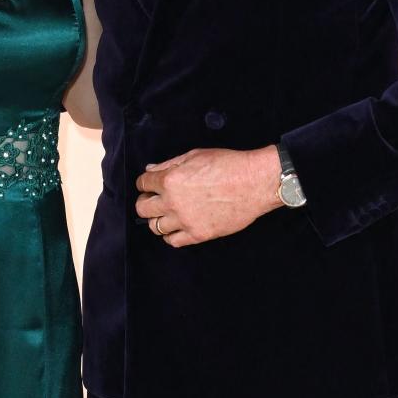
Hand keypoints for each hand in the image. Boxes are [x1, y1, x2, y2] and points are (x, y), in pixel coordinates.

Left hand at [135, 145, 281, 247]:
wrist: (255, 183)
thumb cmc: (229, 165)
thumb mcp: (195, 156)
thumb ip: (169, 164)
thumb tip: (151, 170)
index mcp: (170, 180)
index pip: (143, 183)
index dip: (145, 182)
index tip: (150, 184)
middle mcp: (173, 202)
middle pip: (142, 208)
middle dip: (145, 201)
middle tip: (153, 199)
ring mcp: (185, 221)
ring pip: (155, 227)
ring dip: (157, 219)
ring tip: (166, 213)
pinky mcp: (198, 234)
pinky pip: (173, 241)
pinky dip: (170, 235)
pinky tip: (176, 227)